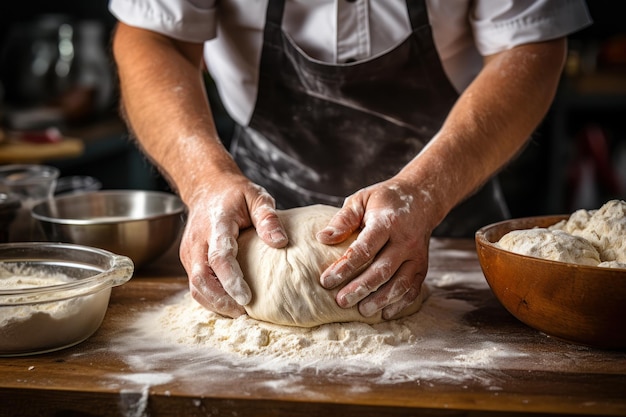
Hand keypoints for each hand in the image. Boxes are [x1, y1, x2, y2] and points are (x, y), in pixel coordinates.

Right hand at [181, 174, 287, 317]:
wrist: (206, 187)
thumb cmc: (235, 194)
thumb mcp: (257, 196)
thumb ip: (268, 218)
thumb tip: (280, 243)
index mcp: (215, 224)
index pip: (219, 257)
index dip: (231, 279)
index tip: (246, 298)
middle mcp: (197, 241)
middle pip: (201, 278)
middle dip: (220, 300)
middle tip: (244, 313)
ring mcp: (190, 252)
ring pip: (195, 287)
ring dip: (215, 304)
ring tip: (239, 313)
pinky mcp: (189, 261)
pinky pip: (196, 285)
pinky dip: (211, 299)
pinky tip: (229, 305)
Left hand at [316, 179, 434, 318]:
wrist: (422, 198)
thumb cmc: (384, 200)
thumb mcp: (361, 200)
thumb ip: (343, 219)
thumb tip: (323, 238)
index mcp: (386, 222)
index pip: (364, 248)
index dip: (345, 267)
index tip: (326, 281)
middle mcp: (405, 240)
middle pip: (382, 269)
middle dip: (361, 288)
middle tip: (341, 301)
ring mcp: (416, 255)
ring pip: (400, 283)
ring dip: (381, 299)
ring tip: (362, 310)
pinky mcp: (422, 266)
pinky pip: (413, 288)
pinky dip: (400, 303)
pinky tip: (384, 312)